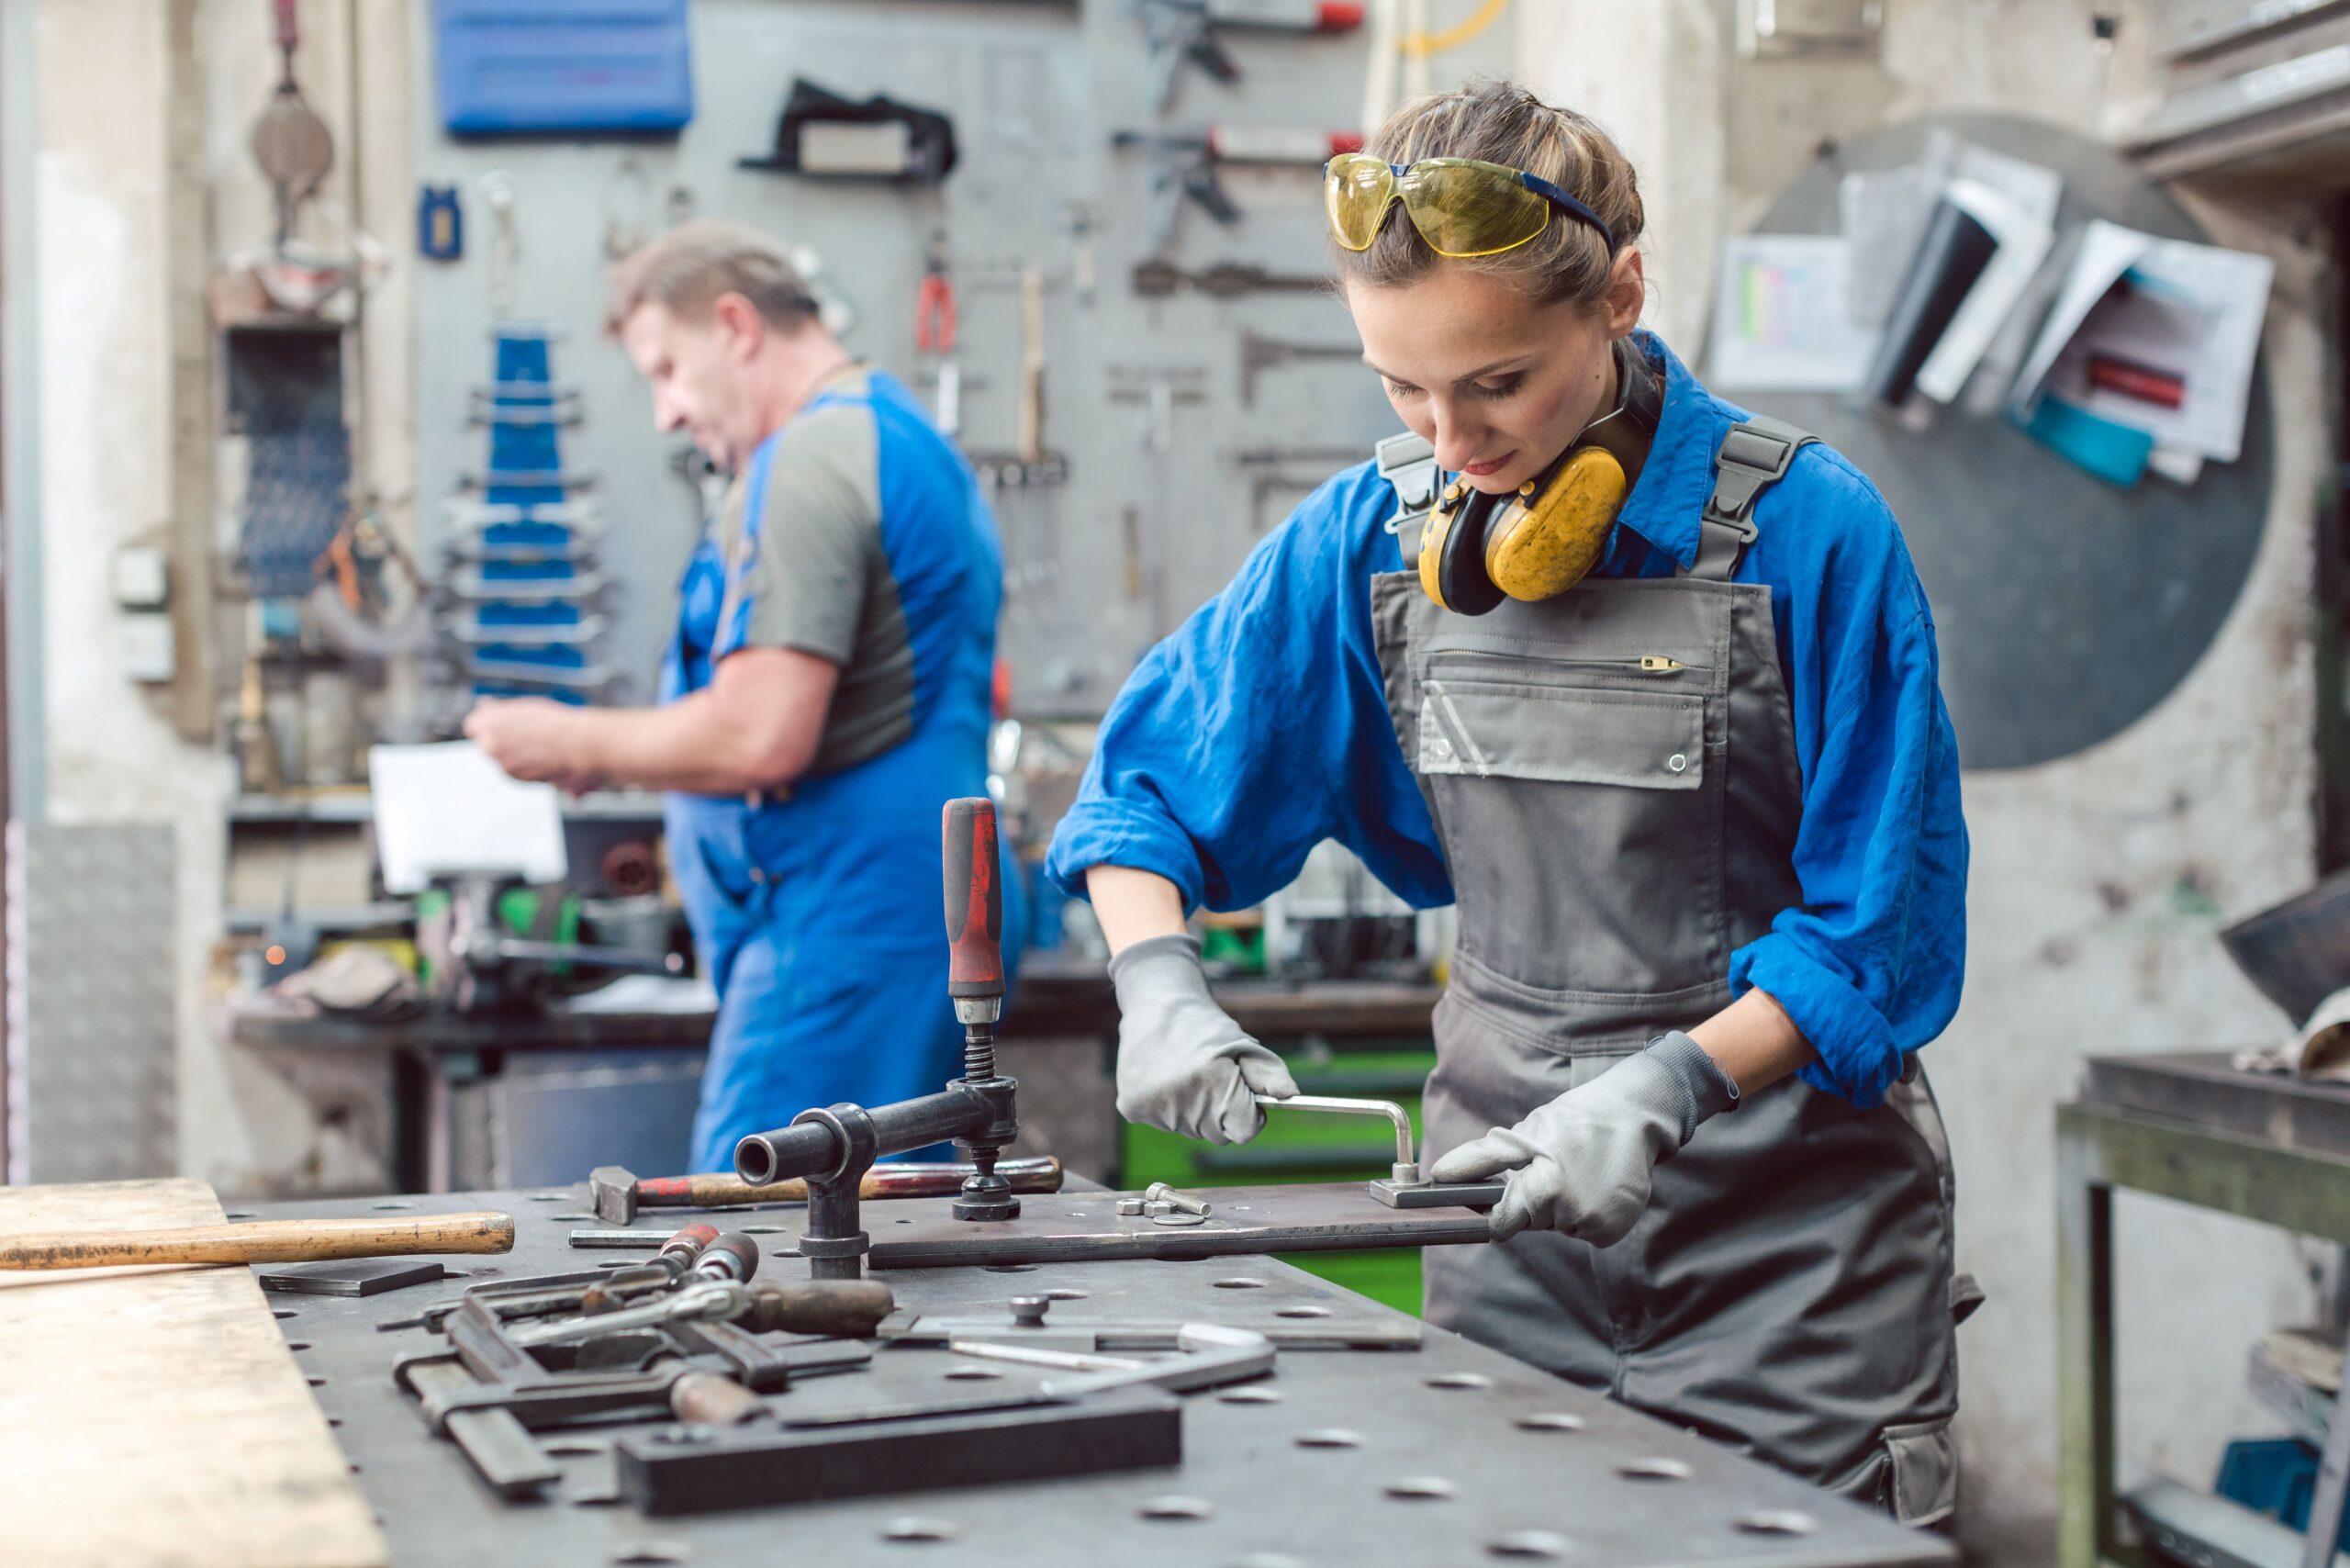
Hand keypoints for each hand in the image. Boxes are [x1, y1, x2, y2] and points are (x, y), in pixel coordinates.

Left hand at [463, 697, 587, 783]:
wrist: (577, 744)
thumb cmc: (552, 721)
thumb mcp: (521, 707)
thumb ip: (497, 710)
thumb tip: (484, 705)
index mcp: (485, 724)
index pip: (473, 726)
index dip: (488, 724)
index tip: (500, 722)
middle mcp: (488, 747)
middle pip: (488, 744)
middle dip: (502, 741)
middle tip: (526, 733)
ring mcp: (503, 765)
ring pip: (504, 760)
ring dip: (517, 756)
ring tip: (541, 745)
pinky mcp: (518, 779)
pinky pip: (518, 772)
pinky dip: (528, 767)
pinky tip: (545, 757)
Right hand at [1109, 933, 1298, 1143]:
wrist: (1156, 1004)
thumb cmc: (1207, 1028)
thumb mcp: (1245, 1044)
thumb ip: (1272, 1074)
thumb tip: (1290, 1097)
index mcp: (1216, 1084)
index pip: (1245, 1132)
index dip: (1250, 1116)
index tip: (1246, 1099)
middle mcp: (1183, 1100)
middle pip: (1217, 1134)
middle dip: (1221, 1112)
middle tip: (1212, 1078)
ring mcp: (1154, 1107)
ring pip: (1189, 1130)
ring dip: (1194, 1110)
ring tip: (1186, 1074)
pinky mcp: (1132, 1107)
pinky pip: (1163, 1123)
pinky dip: (1167, 1107)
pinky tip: (1165, 1079)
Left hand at [1429, 1032, 1736, 1245]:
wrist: (1631, 1115)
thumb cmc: (1569, 1123)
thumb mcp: (1522, 1135)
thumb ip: (1479, 1159)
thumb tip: (1438, 1175)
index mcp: (1541, 1188)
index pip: (1501, 1225)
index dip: (1498, 1211)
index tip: (1507, 1193)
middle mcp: (1569, 1212)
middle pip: (1530, 1225)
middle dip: (1533, 1204)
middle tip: (1552, 1170)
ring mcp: (1594, 1224)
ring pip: (1557, 1227)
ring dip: (1561, 1208)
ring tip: (1577, 1174)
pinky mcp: (1612, 1231)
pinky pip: (1583, 1232)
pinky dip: (1586, 1215)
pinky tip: (1595, 1186)